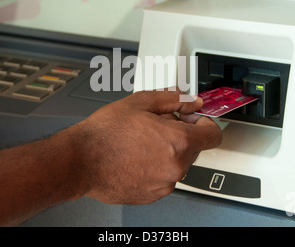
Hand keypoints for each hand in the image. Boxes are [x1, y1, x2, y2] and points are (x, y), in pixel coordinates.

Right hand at [74, 90, 221, 204]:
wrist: (81, 160)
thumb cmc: (105, 133)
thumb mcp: (141, 102)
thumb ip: (174, 100)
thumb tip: (192, 101)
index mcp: (178, 142)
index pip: (213, 134)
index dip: (204, 123)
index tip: (194, 120)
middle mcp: (175, 167)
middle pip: (194, 148)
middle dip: (180, 135)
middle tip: (156, 126)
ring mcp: (164, 184)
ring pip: (177, 163)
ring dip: (167, 152)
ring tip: (141, 142)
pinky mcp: (152, 195)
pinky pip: (163, 178)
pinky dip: (155, 168)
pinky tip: (136, 157)